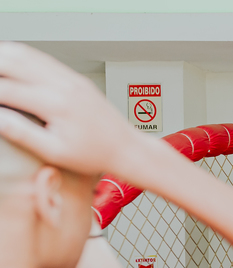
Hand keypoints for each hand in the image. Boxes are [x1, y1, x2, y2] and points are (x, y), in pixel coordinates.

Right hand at [0, 42, 149, 178]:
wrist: (127, 148)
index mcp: (56, 104)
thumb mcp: (56, 152)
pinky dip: (19, 56)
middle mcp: (63, 85)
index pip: (5, 90)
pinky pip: (41, 58)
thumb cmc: (95, 155)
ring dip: (2, 57)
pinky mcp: (75, 77)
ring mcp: (70, 78)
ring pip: (25, 54)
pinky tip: (8, 63)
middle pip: (12, 61)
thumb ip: (23, 134)